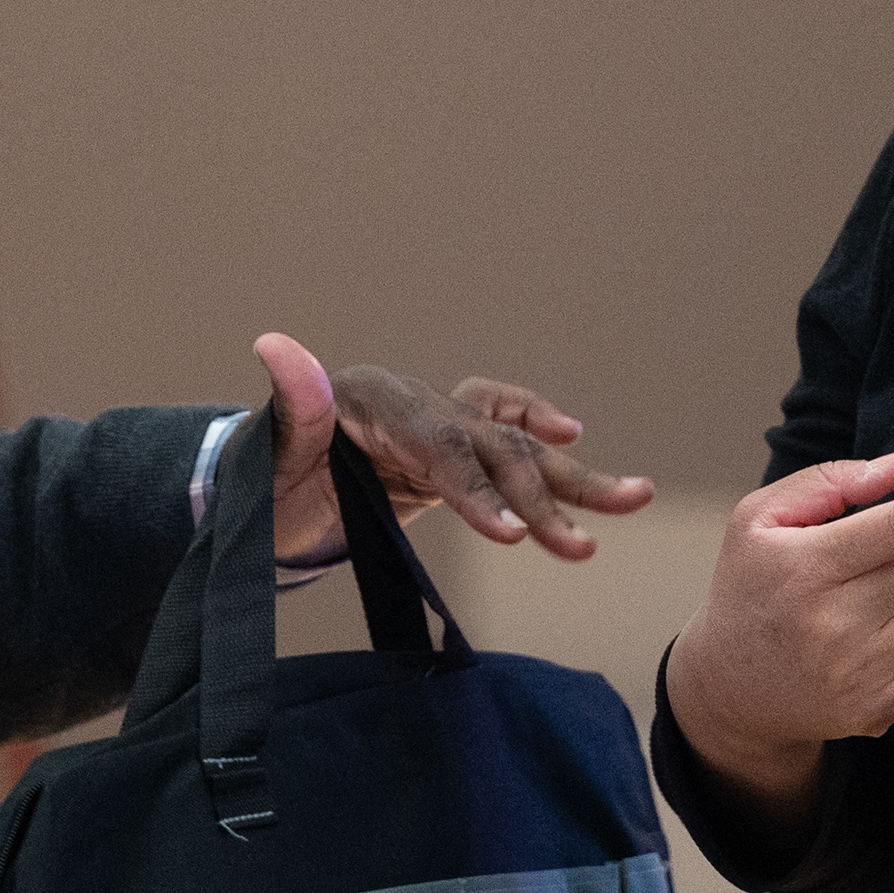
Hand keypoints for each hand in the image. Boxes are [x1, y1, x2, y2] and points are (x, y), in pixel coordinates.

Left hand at [253, 331, 659, 564]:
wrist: (255, 494)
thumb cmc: (258, 482)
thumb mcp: (265, 457)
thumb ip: (289, 405)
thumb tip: (276, 344)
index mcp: (373, 400)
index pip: (438, 446)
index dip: (475, 488)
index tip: (510, 534)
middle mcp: (415, 403)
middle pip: (488, 448)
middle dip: (535, 499)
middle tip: (577, 548)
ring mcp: (435, 425)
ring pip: (513, 448)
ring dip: (572, 478)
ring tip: (638, 497)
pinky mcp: (446, 453)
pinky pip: (505, 442)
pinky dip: (546, 446)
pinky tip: (589, 460)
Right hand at [662, 451, 893, 827]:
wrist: (730, 689)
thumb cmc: (750, 585)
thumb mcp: (758, 520)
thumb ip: (828, 484)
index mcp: (805, 567)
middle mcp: (835, 624)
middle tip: (864, 559)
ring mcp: (860, 673)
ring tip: (860, 604)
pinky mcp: (878, 710)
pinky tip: (869, 643)